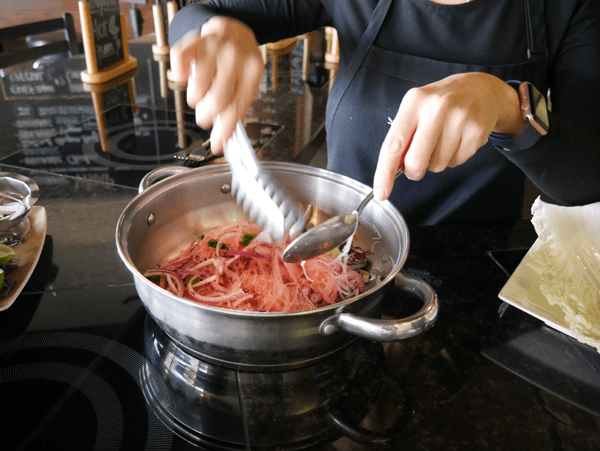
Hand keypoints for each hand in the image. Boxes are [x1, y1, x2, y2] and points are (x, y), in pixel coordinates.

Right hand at [169, 17, 264, 153]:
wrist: (233, 29)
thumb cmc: (239, 63)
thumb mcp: (247, 83)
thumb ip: (238, 108)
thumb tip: (226, 141)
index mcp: (253, 71)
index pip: (237, 108)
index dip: (225, 131)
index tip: (217, 146)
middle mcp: (235, 57)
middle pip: (216, 101)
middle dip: (206, 116)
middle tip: (204, 116)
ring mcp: (214, 46)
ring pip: (197, 88)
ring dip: (194, 99)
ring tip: (200, 94)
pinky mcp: (194, 40)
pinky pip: (179, 64)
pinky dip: (180, 75)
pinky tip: (187, 76)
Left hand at [373, 73, 524, 200]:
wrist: (480, 89)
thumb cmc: (440, 104)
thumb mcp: (416, 109)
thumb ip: (403, 137)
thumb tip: (393, 170)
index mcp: (414, 103)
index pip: (394, 144)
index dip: (385, 173)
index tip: (381, 193)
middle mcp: (436, 108)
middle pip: (416, 162)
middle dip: (414, 171)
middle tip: (418, 163)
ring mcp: (459, 119)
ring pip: (437, 166)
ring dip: (436, 162)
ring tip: (443, 140)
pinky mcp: (476, 131)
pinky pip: (456, 163)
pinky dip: (453, 158)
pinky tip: (457, 140)